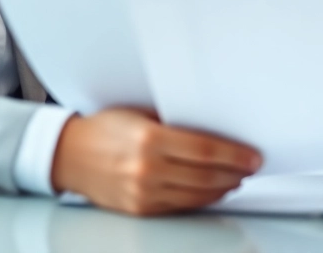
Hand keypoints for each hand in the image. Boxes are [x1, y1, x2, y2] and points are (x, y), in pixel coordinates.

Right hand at [50, 108, 261, 215]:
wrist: (69, 155)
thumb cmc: (104, 129)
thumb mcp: (141, 114)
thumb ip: (175, 123)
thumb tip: (215, 130)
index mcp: (149, 139)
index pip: (205, 151)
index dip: (234, 155)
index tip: (252, 156)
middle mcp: (147, 169)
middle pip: (206, 176)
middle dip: (234, 173)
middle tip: (250, 167)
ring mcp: (143, 193)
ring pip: (196, 195)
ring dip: (222, 188)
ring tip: (236, 179)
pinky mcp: (140, 209)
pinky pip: (180, 206)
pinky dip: (202, 199)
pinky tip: (212, 191)